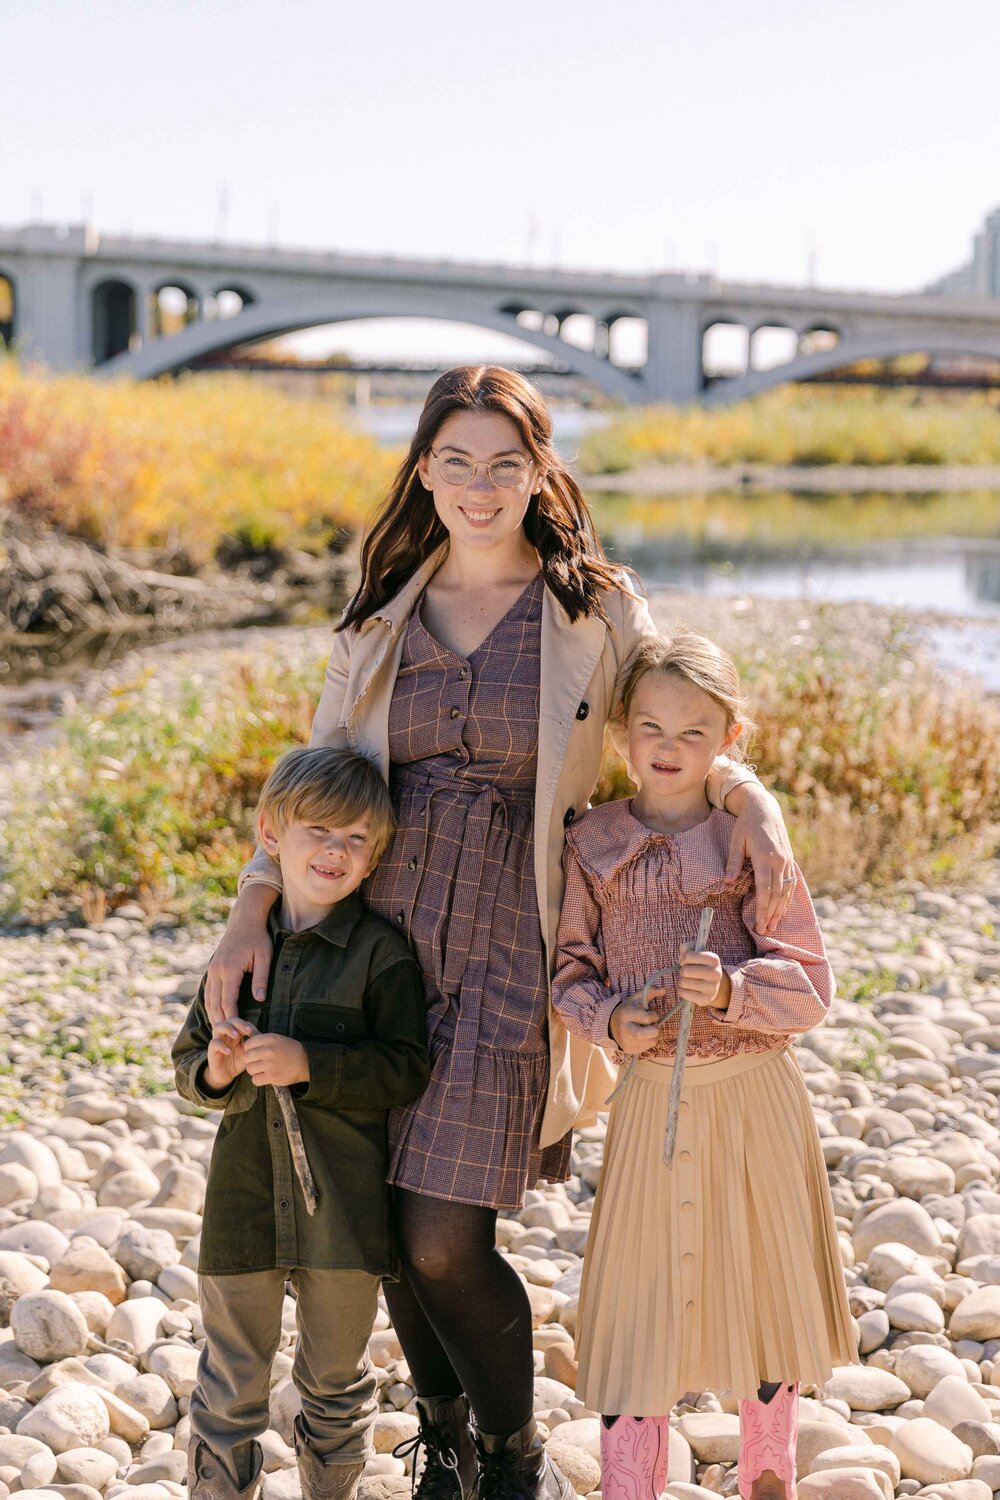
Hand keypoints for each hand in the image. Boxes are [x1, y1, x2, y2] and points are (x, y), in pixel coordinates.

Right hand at [203, 1019, 254, 1090]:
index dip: (247, 1025)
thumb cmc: (238, 1061)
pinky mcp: (212, 1050)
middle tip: (248, 1031)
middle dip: (239, 1023)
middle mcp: (226, 1034)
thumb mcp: (248, 1052)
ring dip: (228, 1028)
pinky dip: (221, 1045)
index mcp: (235, 1032)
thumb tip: (263, 1036)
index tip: (255, 1033)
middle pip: (230, 1020)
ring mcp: (218, 1040)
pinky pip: (214, 1043)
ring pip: (218, 1026)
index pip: (240, 1021)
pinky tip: (229, 1051)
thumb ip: (254, 1044)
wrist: (226, 1075)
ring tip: (236, 1036)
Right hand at [205, 883, 276, 1023]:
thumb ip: (261, 979)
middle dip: (220, 1023)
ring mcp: (212, 969)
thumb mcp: (264, 957)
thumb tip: (260, 1000)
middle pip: (215, 1004)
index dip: (231, 1019)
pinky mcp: (212, 968)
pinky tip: (216, 1016)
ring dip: (213, 1016)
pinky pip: (209, 992)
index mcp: (230, 970)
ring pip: (209, 999)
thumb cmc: (258, 938)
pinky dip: (211, 1006)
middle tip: (227, 1040)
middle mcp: (217, 971)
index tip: (237, 1033)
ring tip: (220, 1033)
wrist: (244, 920)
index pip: (228, 1001)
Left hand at [243, 1032, 309, 1087]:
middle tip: (257, 1062)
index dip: (249, 1049)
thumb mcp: (278, 1039)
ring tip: (262, 1070)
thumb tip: (246, 1035)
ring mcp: (270, 1064)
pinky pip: (255, 1080)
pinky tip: (265, 1077)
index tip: (254, 1053)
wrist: (306, 1062)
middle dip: (250, 1061)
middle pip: (247, 1057)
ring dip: (254, 1071)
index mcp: (270, 1039)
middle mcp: (269, 1050)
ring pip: (250, 1069)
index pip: (248, 1044)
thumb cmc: (290, 1050)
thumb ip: (263, 1039)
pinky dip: (258, 1080)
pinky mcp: (272, 1076)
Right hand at [608, 987, 665, 1054]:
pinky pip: (647, 1048)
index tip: (651, 1014)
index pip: (646, 1018)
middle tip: (653, 1026)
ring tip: (647, 1030)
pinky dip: (649, 1042)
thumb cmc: (628, 1010)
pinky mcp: (629, 1050)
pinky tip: (643, 1037)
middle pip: (646, 1034)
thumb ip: (650, 992)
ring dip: (653, 1035)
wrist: (612, 1025)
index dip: (653, 1016)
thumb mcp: (636, 999)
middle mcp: (624, 1029)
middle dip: (655, 1030)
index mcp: (625, 1014)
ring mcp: (626, 1041)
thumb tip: (664, 990)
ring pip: (650, 1041)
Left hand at [678, 949, 729, 1009]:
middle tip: (687, 973)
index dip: (683, 959)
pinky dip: (681, 990)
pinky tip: (687, 989)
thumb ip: (687, 948)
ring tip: (688, 980)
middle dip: (682, 971)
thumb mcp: (697, 954)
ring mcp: (712, 988)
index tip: (686, 962)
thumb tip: (683, 950)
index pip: (688, 956)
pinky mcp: (706, 999)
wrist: (713, 986)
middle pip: (685, 970)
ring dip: (681, 981)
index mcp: (714, 959)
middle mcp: (716, 973)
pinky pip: (684, 993)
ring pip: (683, 982)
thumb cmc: (701, 967)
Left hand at [723, 785, 795, 933]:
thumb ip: (733, 862)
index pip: (765, 889)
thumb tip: (727, 882)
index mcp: (765, 857)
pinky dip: (787, 898)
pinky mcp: (790, 860)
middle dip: (771, 914)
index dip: (763, 909)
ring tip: (774, 925)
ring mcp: (787, 861)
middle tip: (764, 930)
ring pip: (786, 891)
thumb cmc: (746, 825)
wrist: (764, 809)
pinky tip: (782, 909)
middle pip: (777, 894)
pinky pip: (791, 883)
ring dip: (780, 910)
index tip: (758, 923)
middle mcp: (780, 861)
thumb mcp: (735, 841)